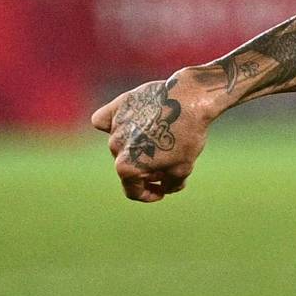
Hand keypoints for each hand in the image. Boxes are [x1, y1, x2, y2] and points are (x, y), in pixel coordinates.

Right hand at [90, 69, 220, 201]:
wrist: (190, 100)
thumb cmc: (187, 137)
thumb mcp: (184, 169)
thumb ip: (169, 184)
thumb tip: (163, 188)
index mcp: (127, 167)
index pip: (133, 191)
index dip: (149, 195)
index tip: (161, 191)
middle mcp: (115, 147)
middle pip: (128, 166)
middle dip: (147, 168)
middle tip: (169, 160)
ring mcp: (114, 126)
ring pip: (121, 144)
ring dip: (136, 146)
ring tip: (162, 138)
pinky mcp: (116, 106)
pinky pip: (105, 120)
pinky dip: (113, 124)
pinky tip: (126, 123)